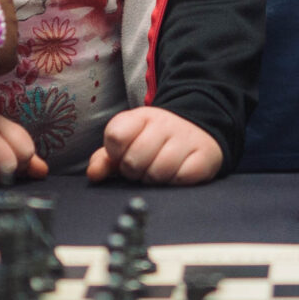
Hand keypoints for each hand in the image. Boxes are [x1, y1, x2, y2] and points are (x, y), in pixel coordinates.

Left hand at [86, 106, 221, 184]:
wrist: (198, 131)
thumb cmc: (155, 142)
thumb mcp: (128, 143)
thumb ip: (105, 159)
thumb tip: (94, 174)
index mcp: (140, 117)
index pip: (115, 136)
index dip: (116, 154)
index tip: (124, 154)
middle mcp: (164, 123)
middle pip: (133, 161)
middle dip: (134, 172)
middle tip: (143, 167)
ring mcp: (186, 138)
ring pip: (157, 173)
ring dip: (155, 179)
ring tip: (159, 171)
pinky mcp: (204, 155)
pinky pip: (181, 178)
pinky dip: (175, 182)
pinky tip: (176, 173)